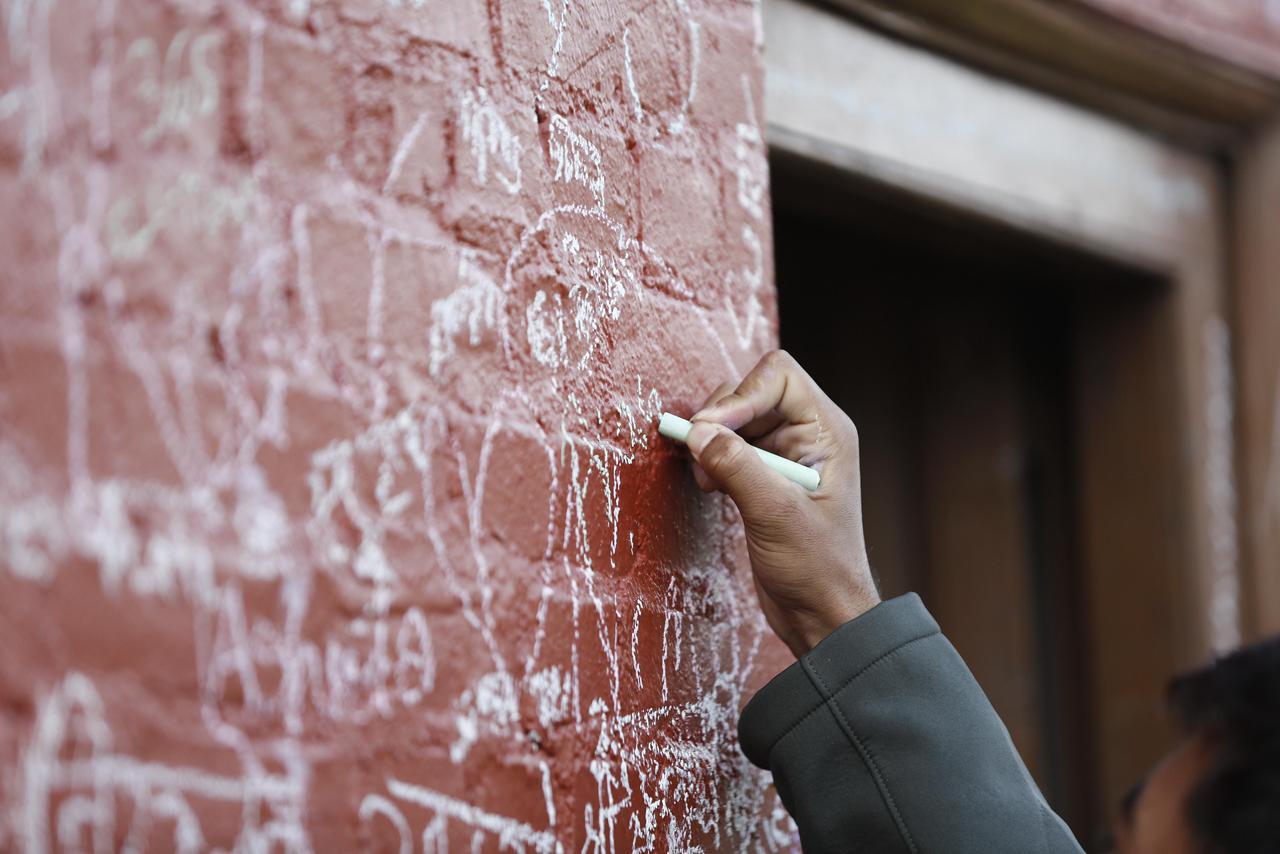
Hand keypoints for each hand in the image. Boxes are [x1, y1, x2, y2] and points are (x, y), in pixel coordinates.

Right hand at [687, 350, 878, 656]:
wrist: (821, 615)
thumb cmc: (818, 568)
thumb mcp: (776, 514)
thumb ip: (737, 466)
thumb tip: (698, 431)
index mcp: (827, 431)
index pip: (778, 377)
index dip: (739, 395)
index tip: (711, 429)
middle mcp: (808, 434)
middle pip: (752, 390)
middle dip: (721, 417)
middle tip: (701, 453)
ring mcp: (785, 454)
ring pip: (735, 417)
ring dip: (712, 439)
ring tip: (706, 477)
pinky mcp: (765, 475)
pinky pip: (730, 445)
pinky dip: (711, 457)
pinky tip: (709, 484)